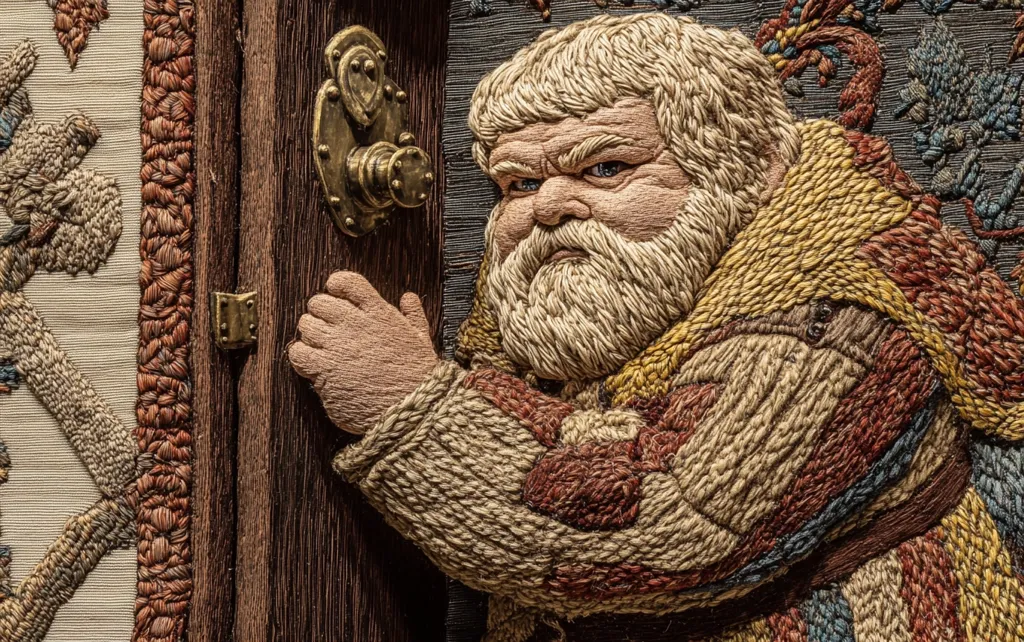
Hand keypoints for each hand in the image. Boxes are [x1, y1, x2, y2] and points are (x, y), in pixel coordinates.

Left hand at [289, 271, 437, 433]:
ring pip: (305, 325)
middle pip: (319, 302)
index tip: (336, 297)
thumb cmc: (417, 376)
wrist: (410, 409)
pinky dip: (301, 356)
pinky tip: (312, 365)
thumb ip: (413, 315)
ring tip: (321, 349)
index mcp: (378, 312)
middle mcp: (355, 324)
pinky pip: (298, 353)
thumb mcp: (422, 339)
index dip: (336, 286)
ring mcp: (338, 346)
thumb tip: (409, 297)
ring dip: (310, 335)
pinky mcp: (324, 369)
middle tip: (327, 329)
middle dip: (320, 313)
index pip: (347, 282)